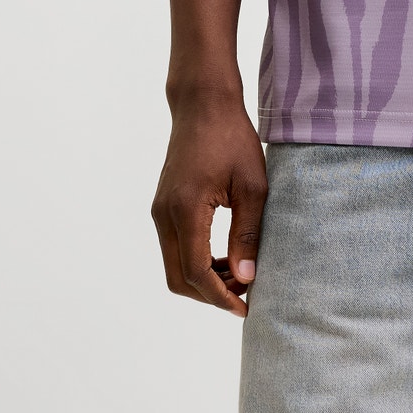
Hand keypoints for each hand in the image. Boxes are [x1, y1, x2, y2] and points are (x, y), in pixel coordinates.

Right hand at [151, 97, 267, 317]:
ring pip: (174, 265)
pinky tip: (225, 255)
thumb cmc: (232, 138)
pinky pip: (175, 247)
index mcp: (185, 210)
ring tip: (240, 273)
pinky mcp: (163, 205)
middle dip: (210, 294)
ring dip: (204, 278)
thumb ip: (248, 234)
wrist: (203, 104)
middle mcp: (164, 215)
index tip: (246, 308)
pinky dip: (196, 261)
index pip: (196, 273)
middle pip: (178, 278)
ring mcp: (160, 210)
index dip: (220, 297)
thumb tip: (246, 277)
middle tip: (245, 292)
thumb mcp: (253, 186)